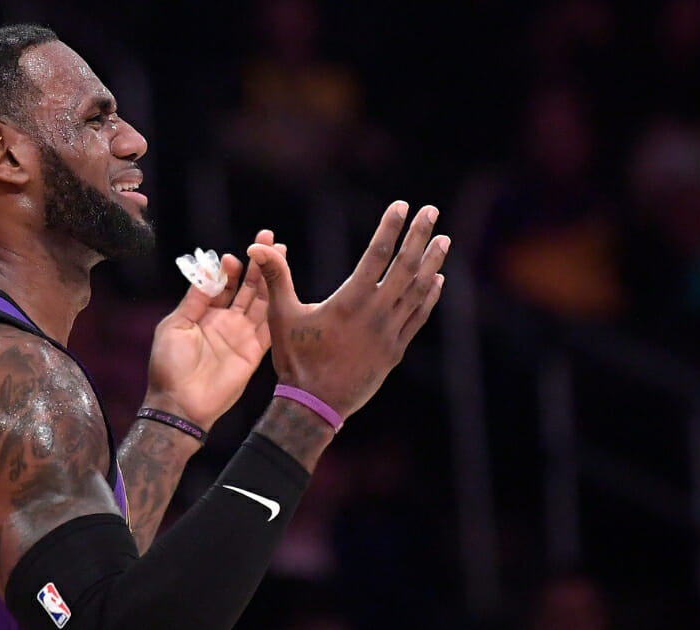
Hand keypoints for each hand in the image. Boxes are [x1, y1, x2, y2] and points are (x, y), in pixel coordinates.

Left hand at [144, 231, 286, 426]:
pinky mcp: (254, 352)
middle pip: (246, 288)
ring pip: (261, 302)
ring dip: (271, 279)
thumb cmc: (169, 366)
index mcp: (203, 314)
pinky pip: (269, 327)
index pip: (223, 285)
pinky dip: (277, 308)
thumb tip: (207, 272)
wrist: (180, 405)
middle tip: (267, 241)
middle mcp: (225, 321)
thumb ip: (194, 300)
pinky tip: (283, 288)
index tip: (233, 258)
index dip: (230, 269)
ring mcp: (241, 336)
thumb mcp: (175, 326)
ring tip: (280, 255)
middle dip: (257, 265)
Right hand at [247, 201, 448, 417]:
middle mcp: (376, 313)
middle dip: (420, 235)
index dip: (391, 227)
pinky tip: (437, 280)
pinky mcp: (395, 350)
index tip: (402, 205)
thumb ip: (275, 277)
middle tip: (431, 211)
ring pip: (418, 290)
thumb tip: (257, 246)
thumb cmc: (295, 358)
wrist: (314, 404)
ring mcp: (390, 333)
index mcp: (350, 301)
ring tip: (443, 240)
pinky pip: (418, 317)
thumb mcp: (281, 315)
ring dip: (432, 262)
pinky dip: (430, 296)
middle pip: (406, 266)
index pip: (377, 254)